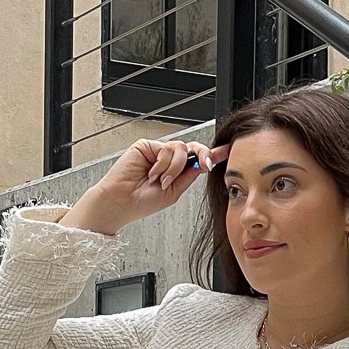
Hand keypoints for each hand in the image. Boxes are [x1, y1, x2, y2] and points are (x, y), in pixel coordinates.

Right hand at [62, 137, 229, 237]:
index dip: (212, 154)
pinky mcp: (146, 146)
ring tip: (161, 181)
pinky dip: (162, 164)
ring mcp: (157, 152)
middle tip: (207, 163)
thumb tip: (204, 163)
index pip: (196, 159)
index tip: (226, 151)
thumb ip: (188, 175)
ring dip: (174, 168)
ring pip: (179, 149)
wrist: (121, 203)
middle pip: (191, 148)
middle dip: (202, 154)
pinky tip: (152, 174)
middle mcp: (167, 159)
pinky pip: (165, 148)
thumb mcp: (174, 191)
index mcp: (176, 171)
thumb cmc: (142, 202)